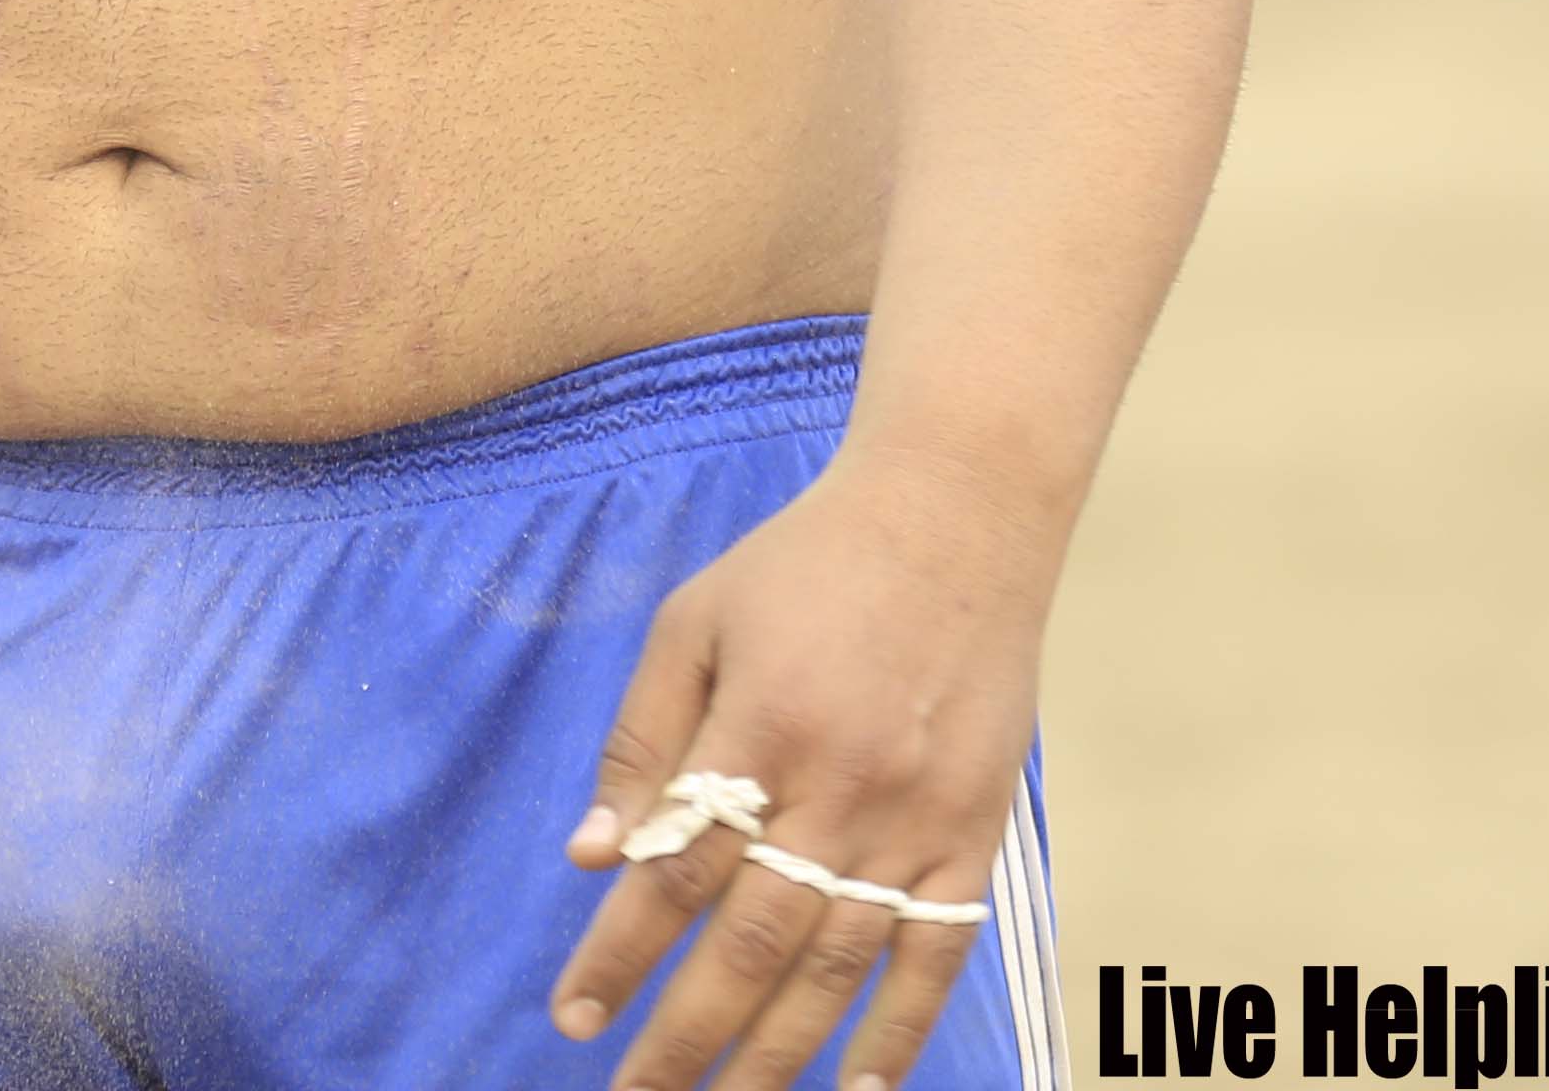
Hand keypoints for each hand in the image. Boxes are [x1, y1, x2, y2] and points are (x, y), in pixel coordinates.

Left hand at [547, 445, 1058, 1090]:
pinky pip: (938, 951)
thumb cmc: (808, 563)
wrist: (956, 516)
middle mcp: (840, 788)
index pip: (673, 872)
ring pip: (837, 966)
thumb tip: (590, 856)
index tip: (571, 1019)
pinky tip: (859, 1086)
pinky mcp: (977, 832)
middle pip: (751, 943)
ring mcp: (917, 818)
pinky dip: (903, 1027)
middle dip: (685, 1035)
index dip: (618, 954)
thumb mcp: (697, 619)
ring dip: (777, 1054)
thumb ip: (642, 738)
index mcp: (760, 730)